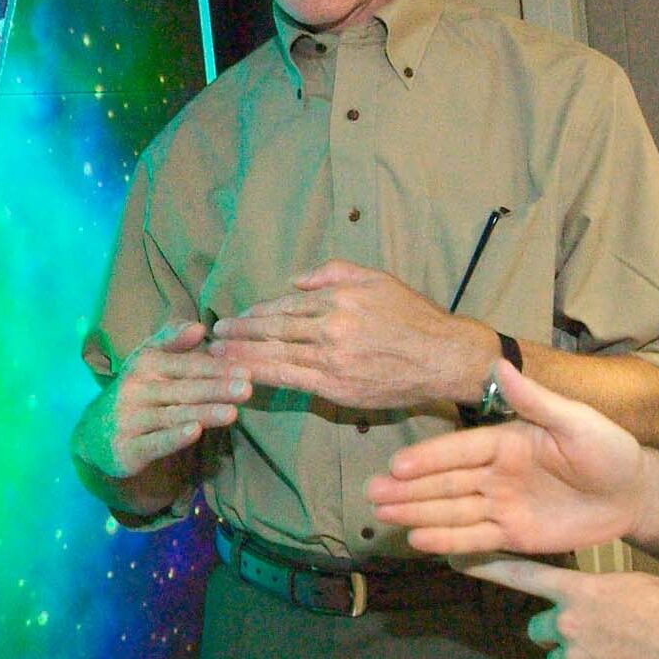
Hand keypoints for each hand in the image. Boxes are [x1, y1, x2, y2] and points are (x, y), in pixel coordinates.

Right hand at [74, 321, 248, 480]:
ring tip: (233, 412)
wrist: (96, 435)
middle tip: (247, 388)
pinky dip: (173, 437)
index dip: (216, 367)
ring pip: (173, 415)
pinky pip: (154, 442)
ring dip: (203, 413)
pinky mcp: (125, 448)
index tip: (246, 368)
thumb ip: (173, 341)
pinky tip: (194, 432)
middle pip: (183, 389)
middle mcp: (134, 389)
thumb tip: (199, 326)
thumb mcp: (150, 361)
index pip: (186, 365)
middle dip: (216, 388)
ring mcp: (128, 419)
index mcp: (145, 363)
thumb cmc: (138, 392)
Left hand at [208, 259, 488, 410]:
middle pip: (273, 328)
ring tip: (216, 356)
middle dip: (240, 332)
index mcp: (338, 297)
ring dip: (241, 355)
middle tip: (215, 334)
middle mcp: (329, 325)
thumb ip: (335, 272)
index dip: (258, 312)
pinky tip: (242, 377)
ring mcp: (330, 357)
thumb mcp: (378, 279)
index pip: (286, 305)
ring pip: (275, 354)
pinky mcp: (335, 386)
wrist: (443, 357)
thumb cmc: (414, 317)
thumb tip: (295, 281)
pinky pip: (289, 379)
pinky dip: (262, 376)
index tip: (238, 317)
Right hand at [366, 359, 649, 554]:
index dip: (429, 459)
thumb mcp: (575, 420)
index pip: (459, 450)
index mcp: (506, 441)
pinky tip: (419, 541)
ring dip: (418, 514)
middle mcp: (496, 473)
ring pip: (453, 510)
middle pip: (446, 483)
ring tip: (382, 516)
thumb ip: (535, 400)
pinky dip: (448, 540)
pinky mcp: (513, 535)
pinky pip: (476, 538)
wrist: (634, 493)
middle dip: (409, 489)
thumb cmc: (608, 449)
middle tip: (372, 494)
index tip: (396, 465)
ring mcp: (502, 505)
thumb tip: (501, 365)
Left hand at [469, 557, 658, 658]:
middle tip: (597, 639)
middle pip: (541, 630)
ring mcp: (574, 658)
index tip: (456, 559)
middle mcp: (567, 622)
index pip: (523, 575)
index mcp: (579, 590)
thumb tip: (589, 605)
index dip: (487, 567)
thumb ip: (597, 595)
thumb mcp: (630, 585)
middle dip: (560, 635)